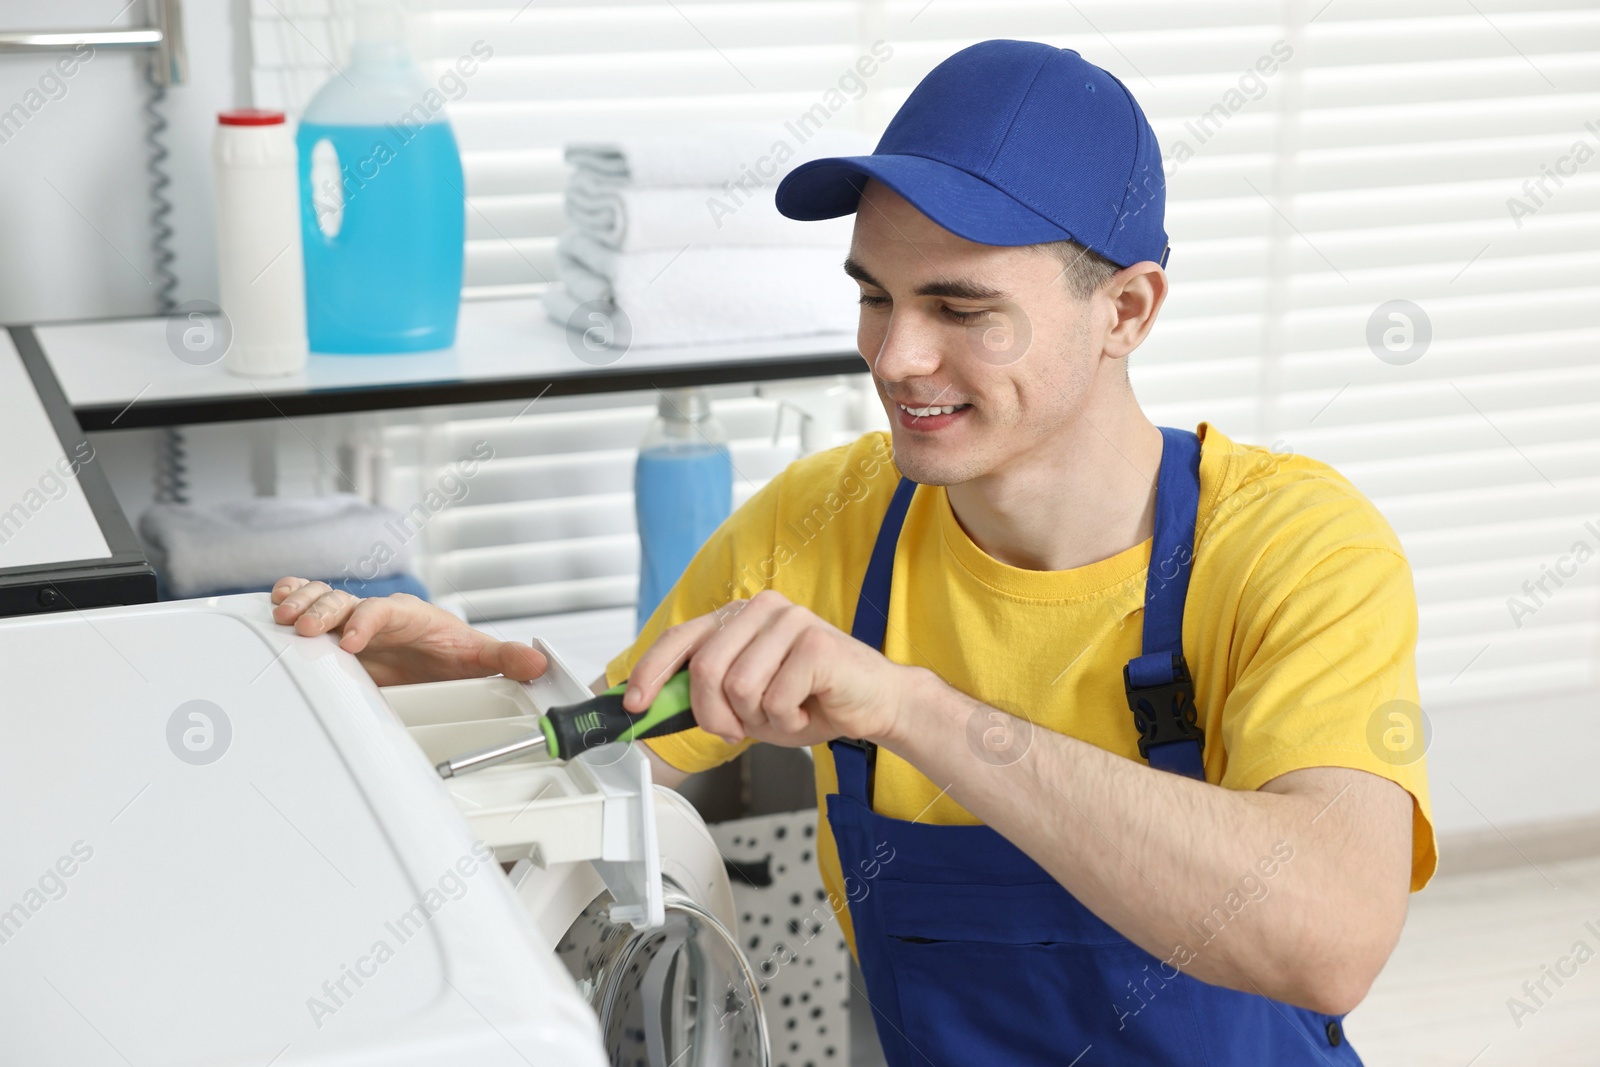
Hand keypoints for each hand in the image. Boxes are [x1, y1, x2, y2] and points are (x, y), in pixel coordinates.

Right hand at [270, 577, 547, 686]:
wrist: (434, 655)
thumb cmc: (452, 651)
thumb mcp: (479, 657)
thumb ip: (505, 658)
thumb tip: (538, 664)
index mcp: (408, 616)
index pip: (385, 612)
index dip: (366, 622)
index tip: (352, 642)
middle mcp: (376, 613)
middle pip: (346, 602)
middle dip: (325, 612)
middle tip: (306, 630)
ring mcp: (353, 620)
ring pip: (324, 600)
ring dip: (303, 605)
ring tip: (283, 616)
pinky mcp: (335, 630)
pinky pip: (311, 604)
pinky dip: (292, 598)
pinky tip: (274, 603)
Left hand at [622, 590, 913, 747]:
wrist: (875, 704)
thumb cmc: (813, 699)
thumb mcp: (748, 701)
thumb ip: (708, 694)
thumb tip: (656, 707)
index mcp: (741, 617)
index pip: (681, 637)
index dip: (651, 672)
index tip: (635, 703)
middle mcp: (762, 609)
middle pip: (704, 668)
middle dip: (712, 714)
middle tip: (735, 730)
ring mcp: (789, 621)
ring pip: (738, 688)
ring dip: (757, 719)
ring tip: (784, 713)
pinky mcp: (814, 642)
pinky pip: (774, 699)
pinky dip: (787, 721)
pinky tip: (806, 710)